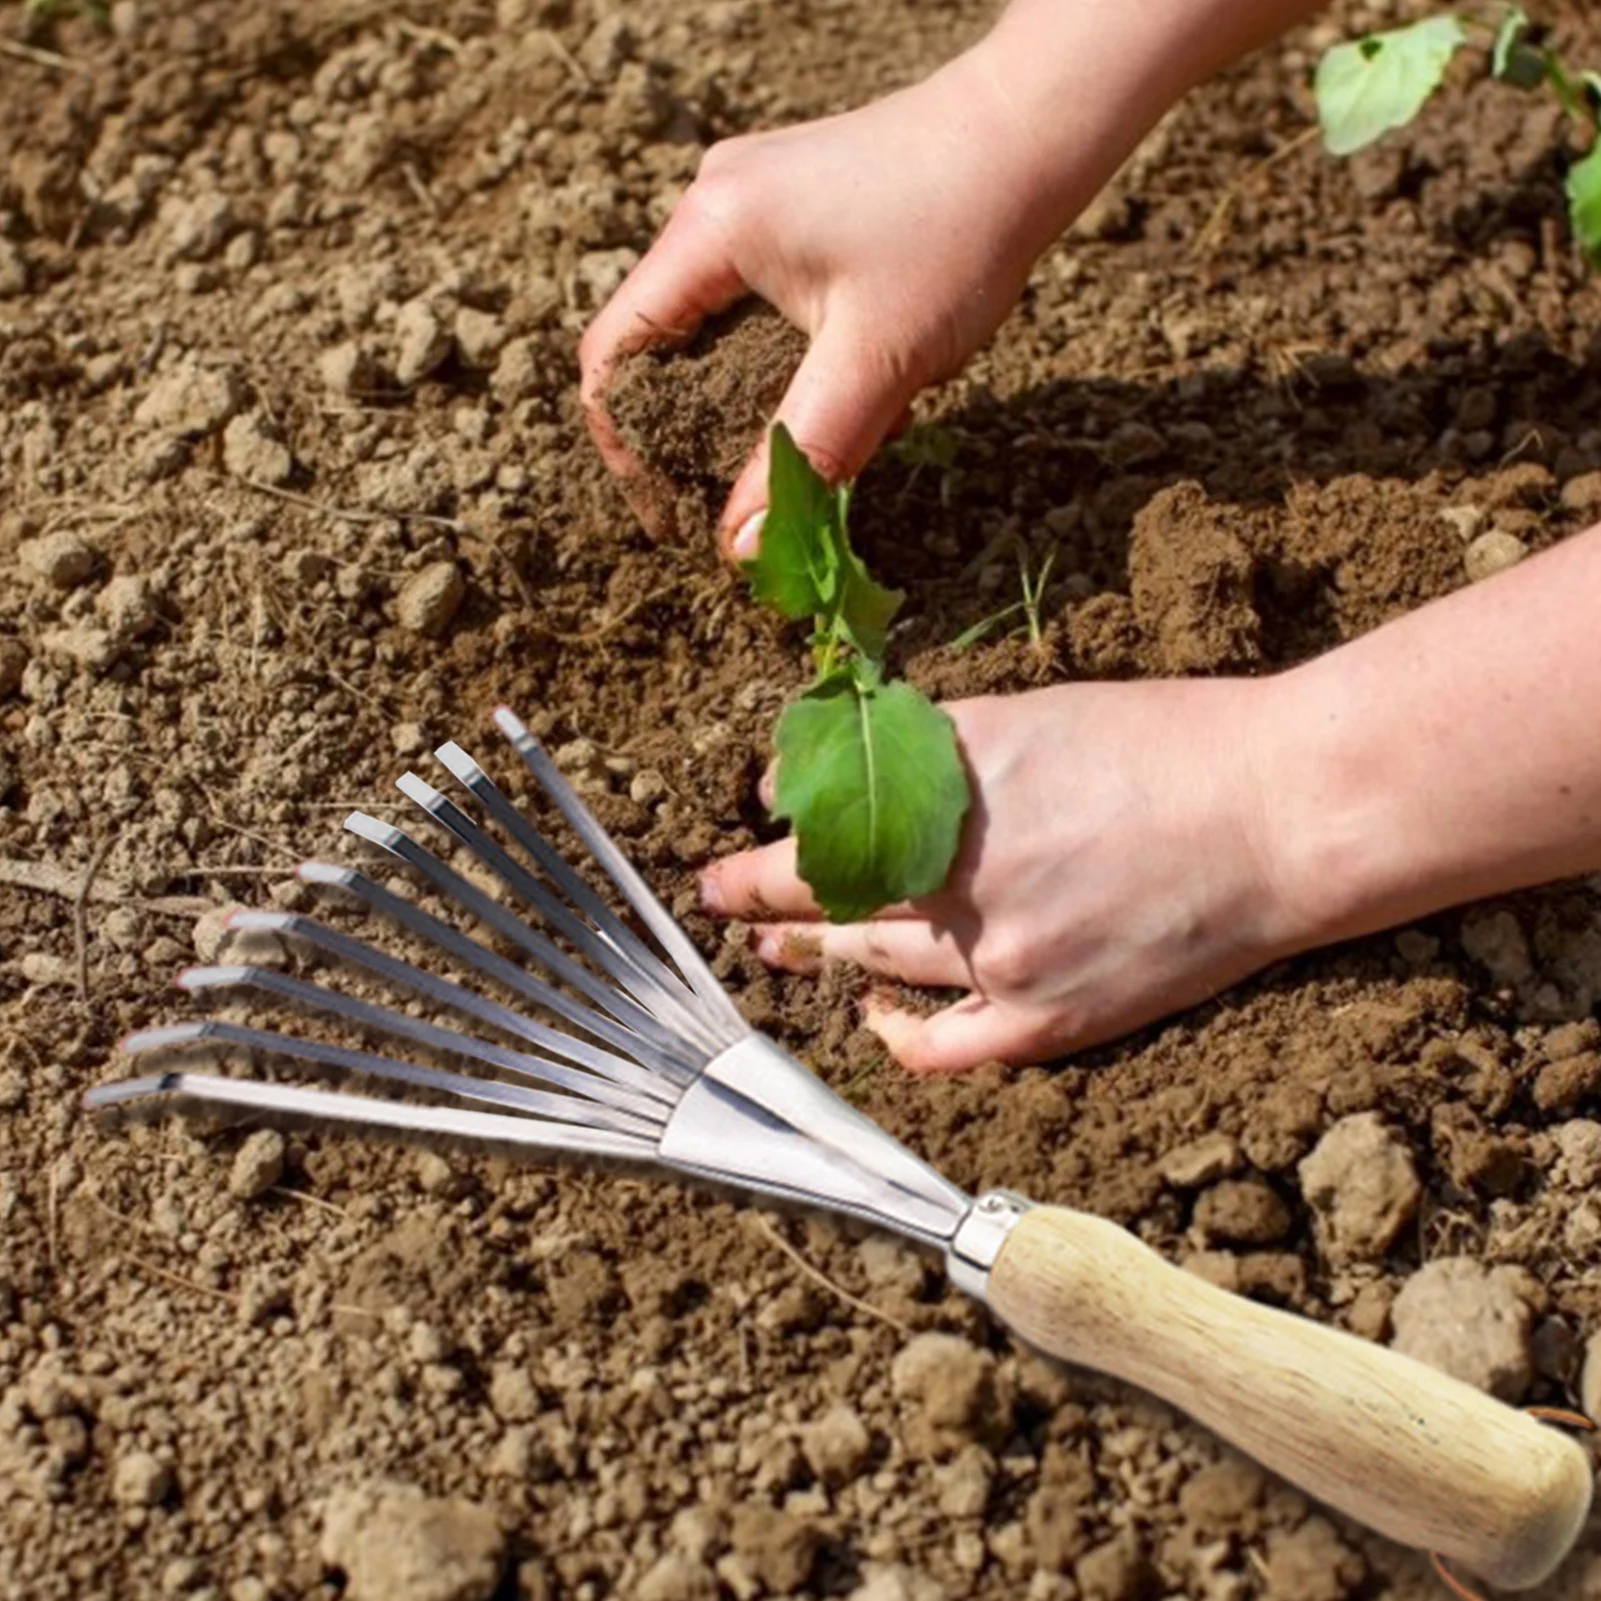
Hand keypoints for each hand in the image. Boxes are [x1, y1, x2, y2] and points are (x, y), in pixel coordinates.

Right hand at [579, 46, 1092, 554]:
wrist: (1031, 137)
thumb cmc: (957, 232)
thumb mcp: (875, 364)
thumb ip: (801, 457)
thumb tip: (741, 550)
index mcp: (710, 231)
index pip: (614, 351)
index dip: (625, 443)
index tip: (670, 510)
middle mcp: (712, 206)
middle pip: (658, 344)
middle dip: (692, 432)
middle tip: (735, 499)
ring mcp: (750, 203)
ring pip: (714, 331)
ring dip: (750, 401)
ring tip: (809, 445)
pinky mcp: (791, 212)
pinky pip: (757, 306)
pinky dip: (786, 364)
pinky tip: (847, 388)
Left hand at [698, 680, 1307, 1073]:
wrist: (1279, 815)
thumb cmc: (1166, 744)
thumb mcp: (1030, 714)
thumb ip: (932, 747)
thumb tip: (848, 768)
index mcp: (949, 792)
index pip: (818, 823)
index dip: (766, 838)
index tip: (742, 835)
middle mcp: (958, 876)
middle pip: (829, 896)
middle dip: (761, 898)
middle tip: (717, 897)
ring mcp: (998, 956)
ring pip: (870, 962)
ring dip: (810, 955)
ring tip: (772, 953)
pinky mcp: (1047, 1020)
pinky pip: (941, 1049)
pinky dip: (892, 1039)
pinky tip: (869, 1022)